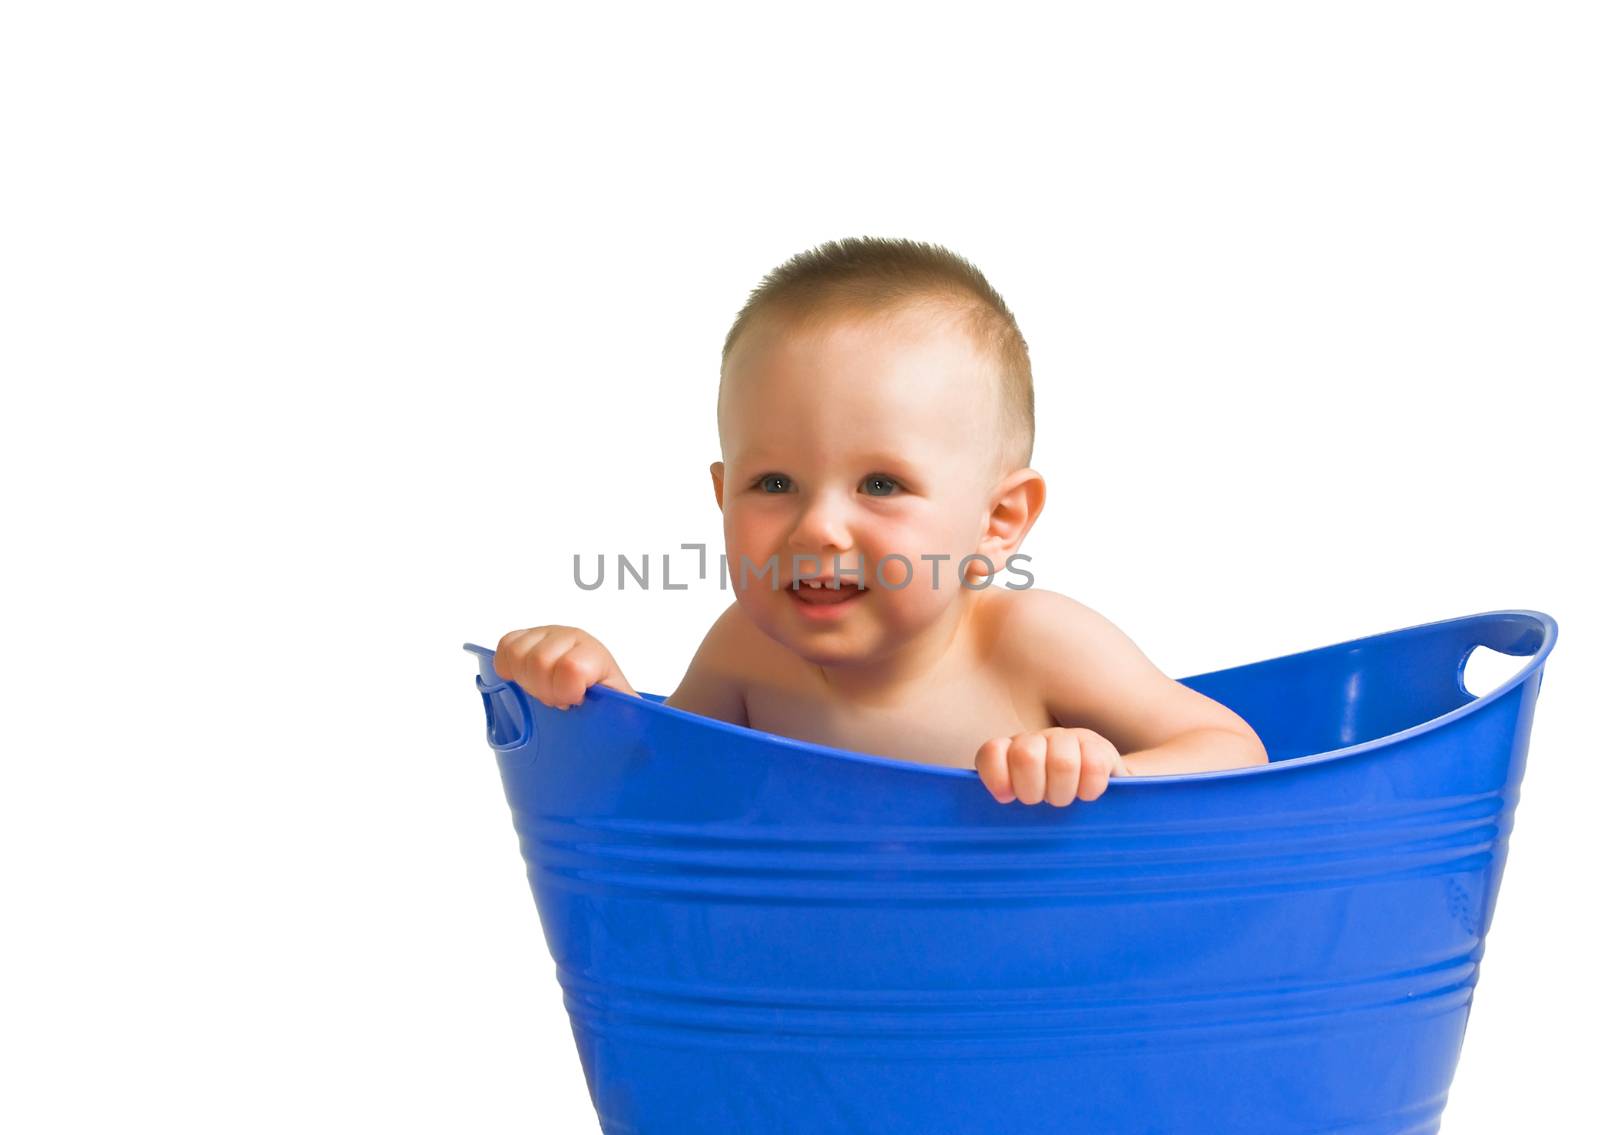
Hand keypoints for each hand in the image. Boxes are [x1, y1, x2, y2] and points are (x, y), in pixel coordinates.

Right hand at [493, 625, 635, 709]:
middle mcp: (571, 638)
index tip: (573, 703)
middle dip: (544, 689)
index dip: (565, 692)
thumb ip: (628, 722)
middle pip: (538, 661)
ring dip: (526, 679)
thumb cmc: (610, 708)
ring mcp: (547, 635)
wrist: (602, 693)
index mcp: (595, 656)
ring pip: (517, 653)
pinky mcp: (526, 638)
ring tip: (544, 690)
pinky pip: (505, 647)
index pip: (571, 667)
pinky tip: (527, 680)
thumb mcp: (623, 716)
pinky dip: (509, 668)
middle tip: (558, 700)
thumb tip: (641, 744)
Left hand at [974, 726, 1129, 805]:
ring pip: (1062, 762)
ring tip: (1064, 801)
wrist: (1094, 797)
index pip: (992, 752)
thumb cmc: (1046, 812)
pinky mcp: (1098, 746)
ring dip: (1062, 792)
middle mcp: (1035, 741)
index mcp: (1008, 753)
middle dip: (1032, 789)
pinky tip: (1087, 796)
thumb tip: (991, 839)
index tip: (1006, 799)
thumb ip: (1002, 814)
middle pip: (1025, 755)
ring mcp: (1067, 739)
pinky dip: (1089, 788)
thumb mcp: (1019, 812)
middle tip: (1040, 802)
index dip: (996, 776)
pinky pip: (1094, 765)